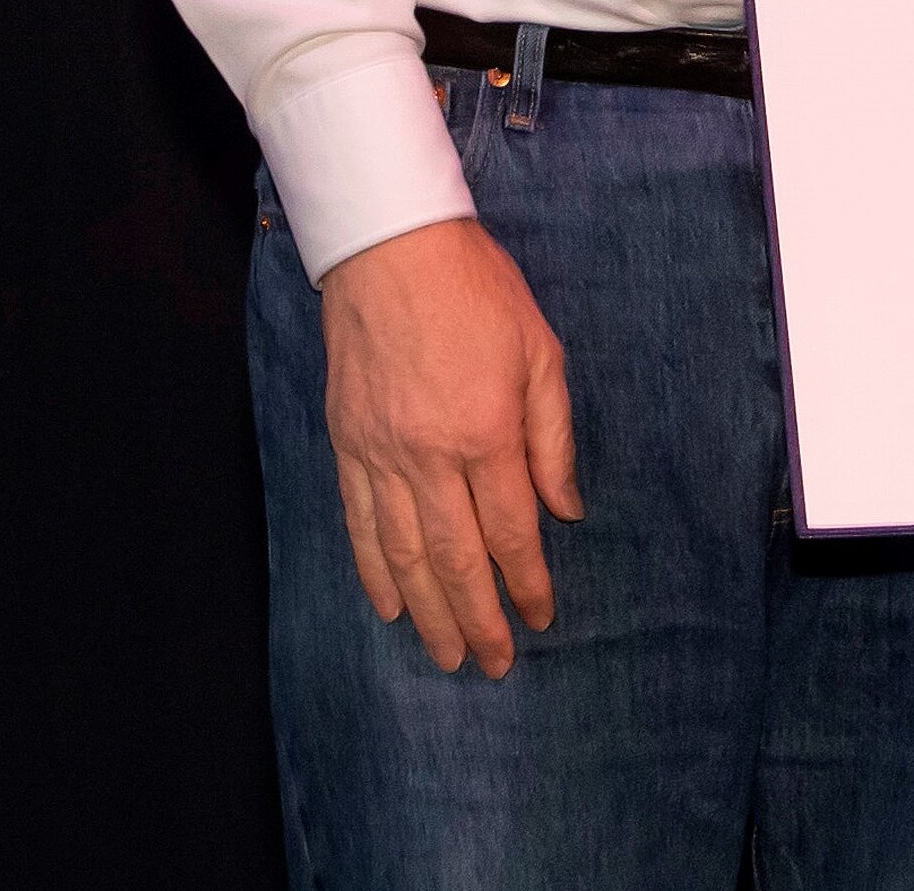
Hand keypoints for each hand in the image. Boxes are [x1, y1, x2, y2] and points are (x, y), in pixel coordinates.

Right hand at [318, 217, 582, 675]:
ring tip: (446, 654)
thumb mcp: (541, 352)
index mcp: (485, 431)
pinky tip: (390, 604)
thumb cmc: (477, 292)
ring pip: (403, 554)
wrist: (391, 248)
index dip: (527, 582)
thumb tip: (565, 510)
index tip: (540, 617)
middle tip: (494, 664)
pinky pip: (360, 523)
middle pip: (455, 558)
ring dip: (427, 612)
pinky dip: (374, 571)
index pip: (511, 530)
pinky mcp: (348, 445)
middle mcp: (429, 455)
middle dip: (478, 619)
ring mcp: (381, 454)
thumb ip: (553, 437)